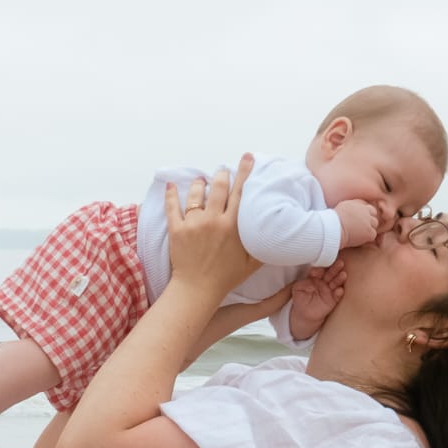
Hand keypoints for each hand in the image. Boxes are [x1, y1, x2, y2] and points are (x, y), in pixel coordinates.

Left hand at [165, 154, 259, 297]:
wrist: (197, 290)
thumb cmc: (226, 278)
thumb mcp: (252, 263)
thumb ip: (262, 245)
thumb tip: (276, 233)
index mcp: (233, 226)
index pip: (241, 192)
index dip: (244, 172)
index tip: (247, 158)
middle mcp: (213, 220)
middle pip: (218, 187)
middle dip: (221, 175)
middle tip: (222, 171)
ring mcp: (193, 224)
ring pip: (196, 194)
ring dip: (199, 184)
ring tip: (201, 180)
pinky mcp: (177, 230)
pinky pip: (172, 206)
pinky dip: (171, 194)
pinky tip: (171, 185)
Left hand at [289, 260, 345, 340]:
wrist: (304, 314)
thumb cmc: (300, 299)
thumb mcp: (297, 288)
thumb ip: (303, 281)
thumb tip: (311, 276)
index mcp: (316, 277)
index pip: (320, 271)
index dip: (320, 270)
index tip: (317, 271)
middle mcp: (324, 282)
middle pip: (330, 274)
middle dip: (334, 269)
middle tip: (340, 263)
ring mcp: (330, 290)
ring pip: (336, 283)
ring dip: (339, 279)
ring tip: (343, 275)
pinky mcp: (333, 300)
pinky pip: (337, 296)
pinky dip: (339, 293)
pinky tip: (339, 290)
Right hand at [336, 199, 378, 248]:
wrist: (333, 229)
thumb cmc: (334, 219)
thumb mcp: (343, 207)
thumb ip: (353, 206)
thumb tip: (356, 208)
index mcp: (360, 205)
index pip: (370, 208)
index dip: (367, 214)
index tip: (361, 220)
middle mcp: (366, 212)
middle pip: (374, 216)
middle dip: (369, 221)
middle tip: (361, 228)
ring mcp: (369, 222)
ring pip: (374, 225)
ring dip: (369, 228)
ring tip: (358, 233)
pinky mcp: (370, 232)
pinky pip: (372, 234)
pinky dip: (367, 237)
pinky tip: (358, 238)